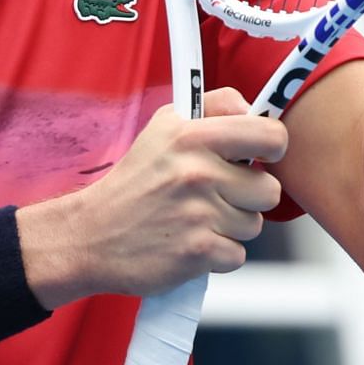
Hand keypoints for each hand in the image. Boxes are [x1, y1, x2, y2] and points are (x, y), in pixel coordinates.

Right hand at [19, 90, 286, 304]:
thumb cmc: (134, 181)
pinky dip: (218, 255)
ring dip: (231, 227)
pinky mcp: (199, 252)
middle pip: (269, 190)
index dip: (272, 148)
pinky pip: (238, 256)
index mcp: (192, 136)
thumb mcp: (163, 128)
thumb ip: (213, 109)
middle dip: (248, 198)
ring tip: (197, 220)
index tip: (258, 158)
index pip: (269, 136)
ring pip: (253, 225)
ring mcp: (199, 214)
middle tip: (217, 196)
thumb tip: (252, 111)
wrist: (91, 234)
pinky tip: (191, 243)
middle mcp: (198, 172)